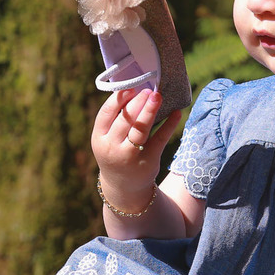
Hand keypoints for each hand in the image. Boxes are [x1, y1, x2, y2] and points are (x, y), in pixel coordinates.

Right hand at [91, 88, 181, 207]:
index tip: (130, 87)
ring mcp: (130, 156)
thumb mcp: (107, 138)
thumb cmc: (116, 152)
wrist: (123, 187)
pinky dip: (169, 125)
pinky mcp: (148, 161)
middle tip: (148, 90)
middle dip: (137, 102)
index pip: (106, 113)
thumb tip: (134, 89)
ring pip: (140, 129)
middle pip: (125, 120)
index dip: (118, 98)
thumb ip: (115, 119)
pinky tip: (176, 113)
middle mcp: (112, 147)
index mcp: (99, 138)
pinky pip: (160, 139)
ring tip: (158, 96)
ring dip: (150, 110)